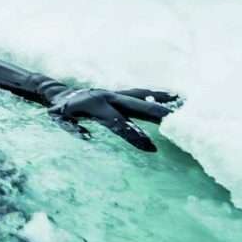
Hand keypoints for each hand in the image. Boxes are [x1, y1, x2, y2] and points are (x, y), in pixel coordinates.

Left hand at [47, 87, 179, 151]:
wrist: (61, 94)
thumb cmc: (60, 113)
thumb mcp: (59, 120)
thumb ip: (71, 128)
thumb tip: (85, 135)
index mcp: (94, 106)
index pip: (117, 122)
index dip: (133, 135)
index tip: (151, 148)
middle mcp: (108, 97)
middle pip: (136, 106)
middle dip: (156, 113)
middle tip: (177, 122)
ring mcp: (115, 93)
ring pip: (141, 96)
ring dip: (161, 99)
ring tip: (183, 102)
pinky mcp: (120, 93)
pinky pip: (140, 93)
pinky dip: (156, 94)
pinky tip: (174, 96)